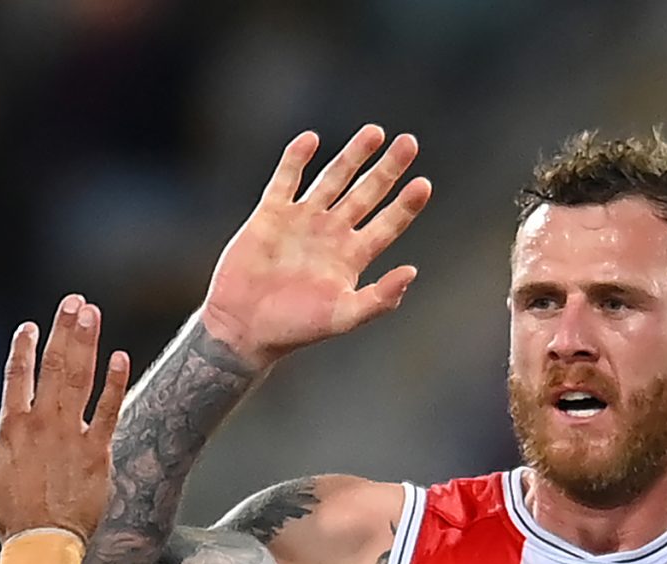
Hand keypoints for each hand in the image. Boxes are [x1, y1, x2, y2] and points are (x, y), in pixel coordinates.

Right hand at [0, 295, 128, 540]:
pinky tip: (121, 357)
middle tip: (74, 301)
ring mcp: (70, 435)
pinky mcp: (97, 452)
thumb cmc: (10, 516)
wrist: (42, 544)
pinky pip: (108, 411)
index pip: (16, 375)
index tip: (31, 325)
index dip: (23, 347)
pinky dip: (114, 383)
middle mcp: (41, 423)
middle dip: (63, 329)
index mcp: (11, 427)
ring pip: (78, 379)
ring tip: (92, 313)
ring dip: (86, 343)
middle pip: (52, 365)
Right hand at [199, 125, 432, 367]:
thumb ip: (379, 299)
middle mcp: (331, 234)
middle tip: (409, 143)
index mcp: (351, 257)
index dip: (405, 205)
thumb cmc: (294, 328)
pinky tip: (310, 139)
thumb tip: (412, 272)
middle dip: (388, 169)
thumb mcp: (343, 318)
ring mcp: (301, 221)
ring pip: (333, 179)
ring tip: (375, 132)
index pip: (387, 224)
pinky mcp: (270, 215)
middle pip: (367, 193)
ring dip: (353, 156)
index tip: (423, 184)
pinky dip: (296, 159)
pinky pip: (285, 180)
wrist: (243, 327)